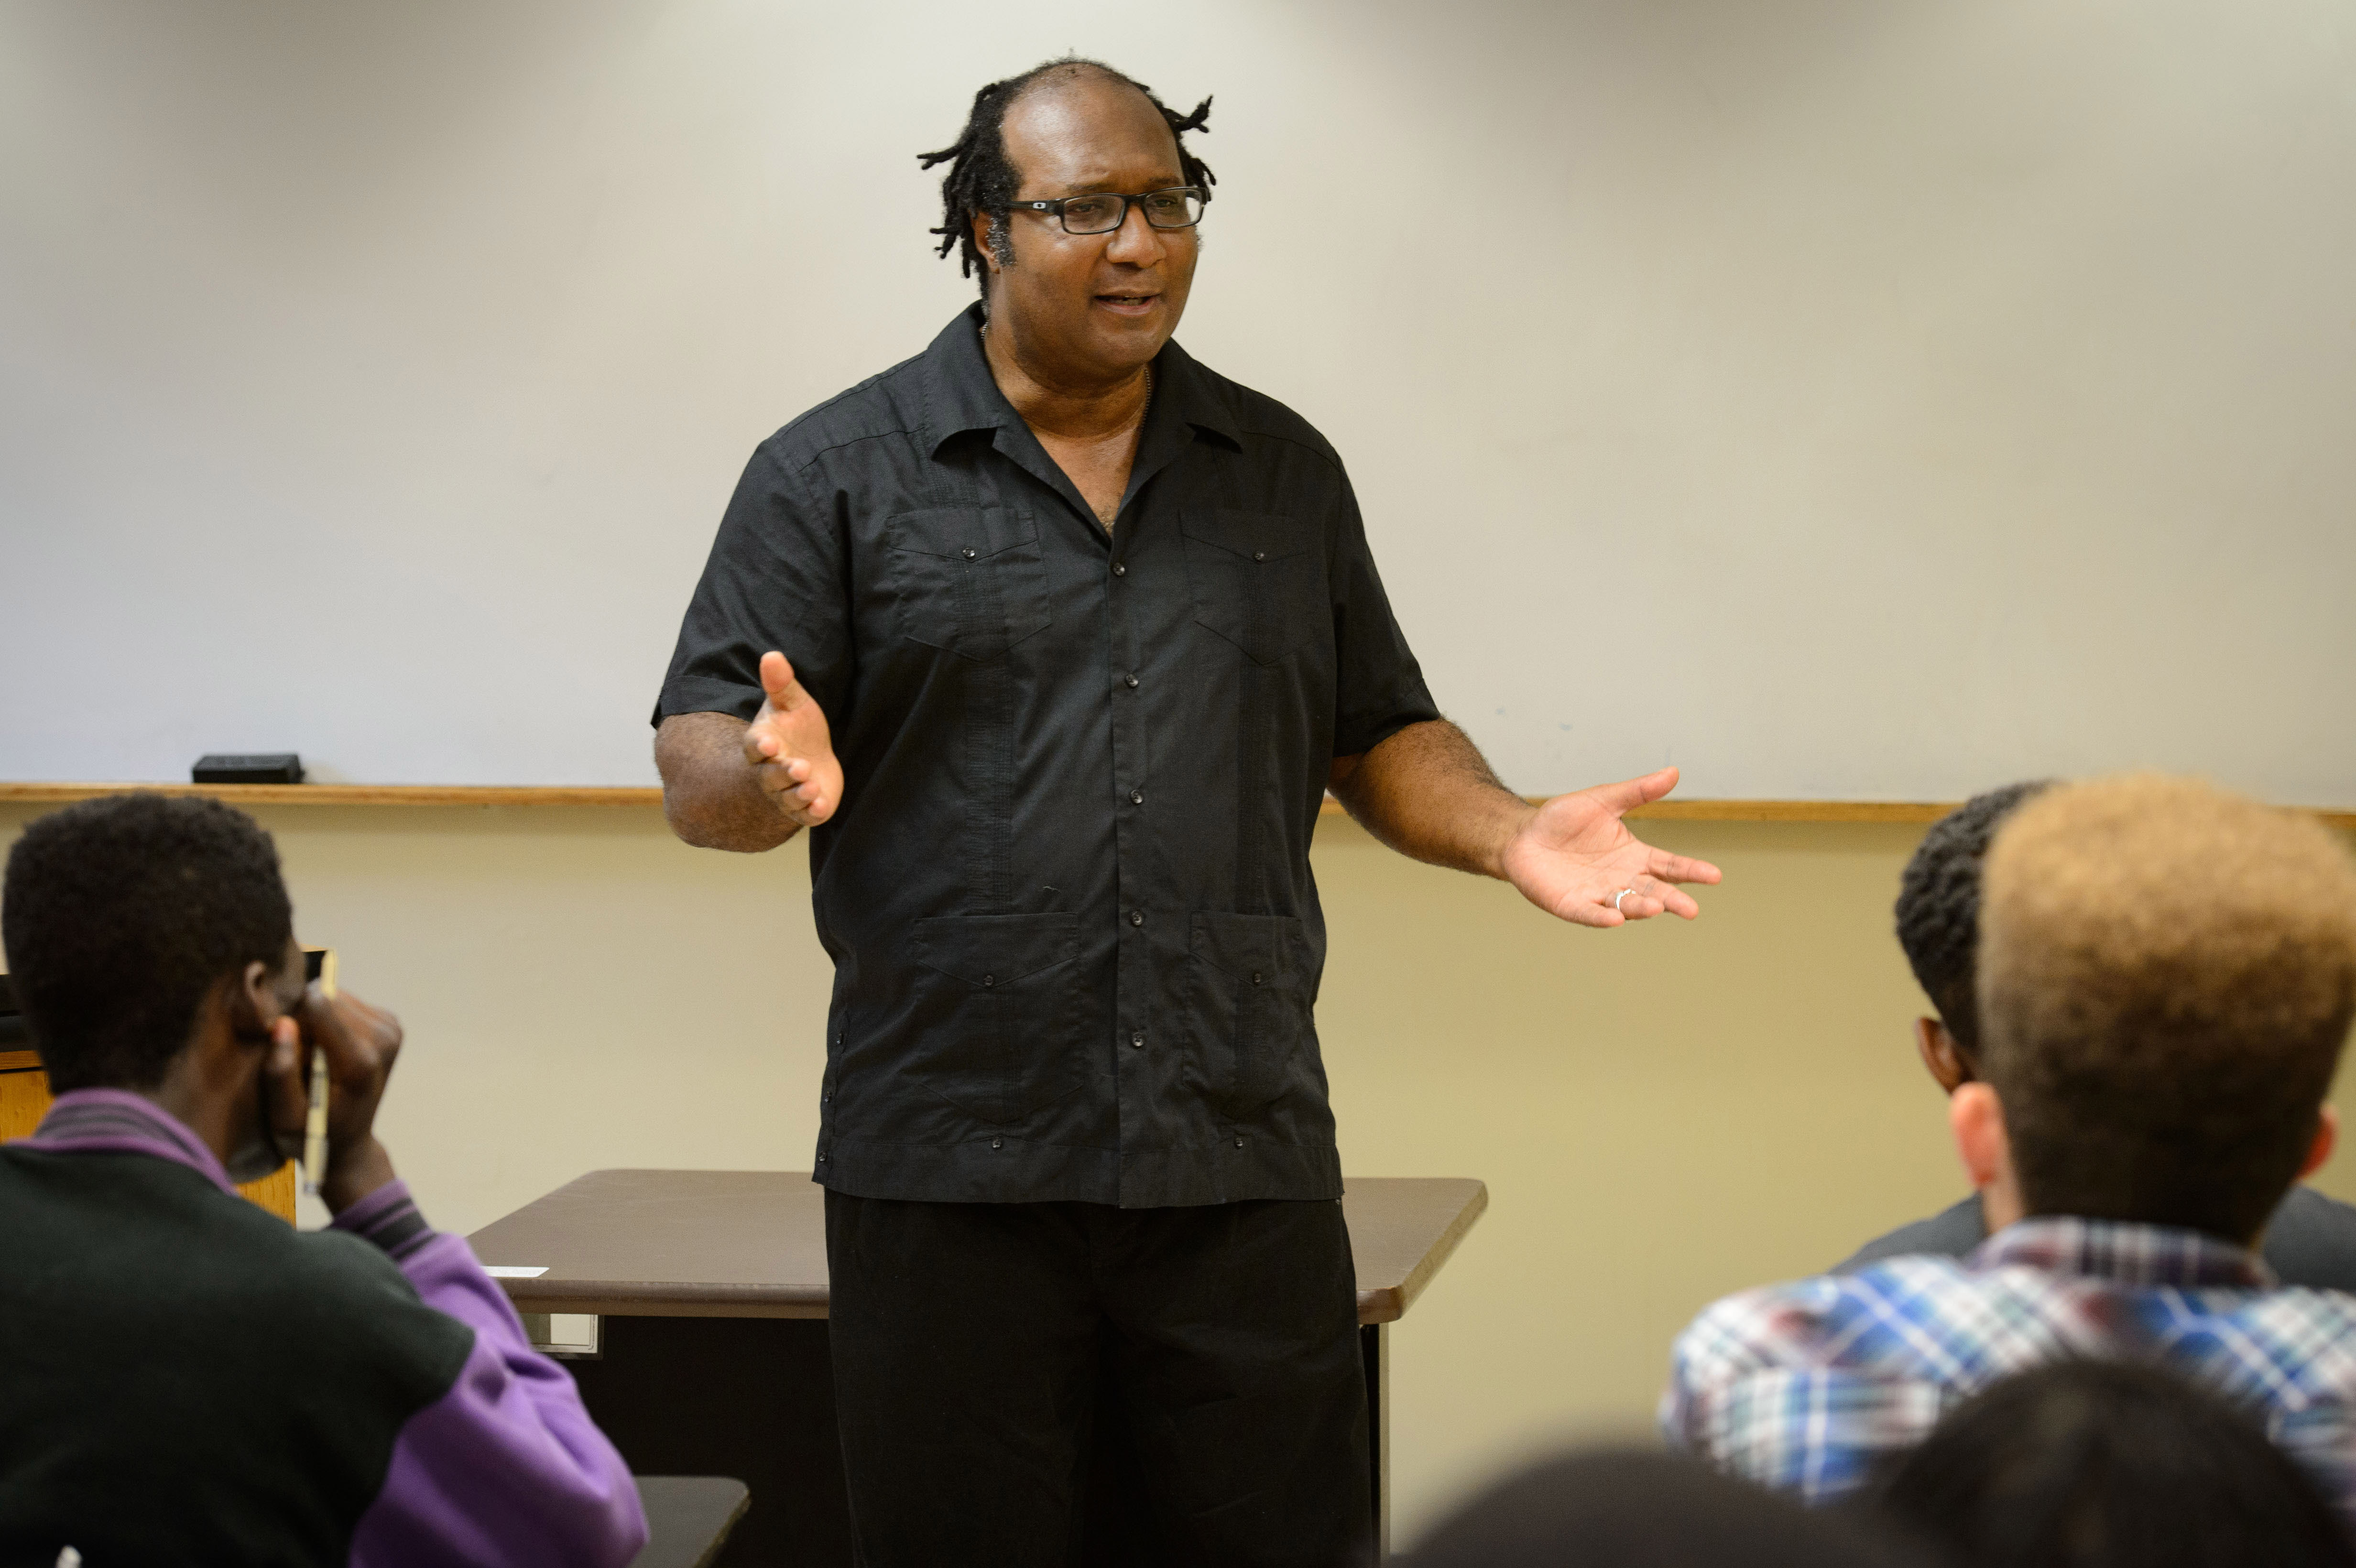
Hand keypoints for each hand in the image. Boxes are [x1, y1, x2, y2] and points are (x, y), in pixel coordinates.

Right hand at [267, 985, 403, 1213]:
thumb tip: (283, 1024)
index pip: (318, 1004)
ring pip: (335, 995)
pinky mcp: (390, 1022)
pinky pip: (346, 1002)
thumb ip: (279, 1073)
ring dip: (316, 1020)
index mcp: (361, 1061)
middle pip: (327, 996)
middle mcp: (385, 1038)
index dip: (292, 1019)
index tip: (288, 1049)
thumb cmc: (309, 1133)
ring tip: (314, 1057)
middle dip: (304, 1020)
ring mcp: (391, 1028)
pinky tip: (327, 1050)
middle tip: (301, 1058)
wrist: (347, 1141)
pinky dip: (329, 1020)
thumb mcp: (284, 1117)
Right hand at [744, 651, 843, 826]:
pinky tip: (822, 806)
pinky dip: (812, 812)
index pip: (753, 747)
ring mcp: (787, 792)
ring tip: (810, 784)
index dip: (759, 746)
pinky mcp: (807, 808)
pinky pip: (806, 815)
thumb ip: (781, 683)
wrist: (815, 754)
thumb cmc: (798, 727)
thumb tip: (772, 655)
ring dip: (798, 794)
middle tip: (798, 767)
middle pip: (770, 777)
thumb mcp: (793, 702)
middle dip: (783, 773)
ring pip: (787, 798)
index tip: (769, 742)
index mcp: (762, 745)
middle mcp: (769, 772)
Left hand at [1498, 766, 1723, 927]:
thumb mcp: (1603, 800)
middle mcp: (1622, 879)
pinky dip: (1601, 917)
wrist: (1523, 835)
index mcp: (1635, 856)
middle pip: (1653, 892)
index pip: (1669, 866)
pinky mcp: (1571, 905)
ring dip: (1640, 908)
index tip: (1714, 876)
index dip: (1691, 871)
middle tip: (1691, 909)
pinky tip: (1614, 919)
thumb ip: (1638, 791)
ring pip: (1625, 905)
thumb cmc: (1564, 819)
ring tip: (1655, 907)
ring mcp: (1598, 895)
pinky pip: (1589, 913)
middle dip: (1672, 900)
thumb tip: (1673, 772)